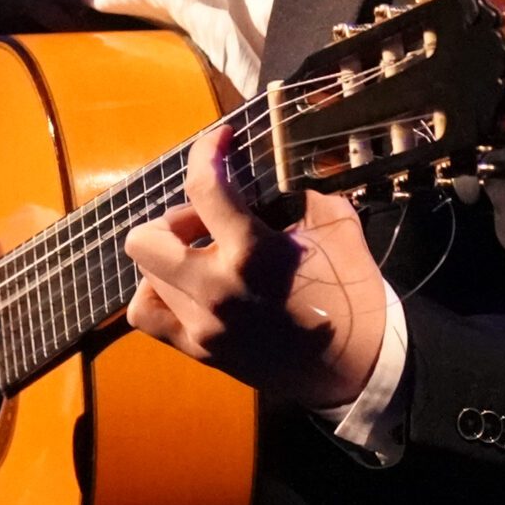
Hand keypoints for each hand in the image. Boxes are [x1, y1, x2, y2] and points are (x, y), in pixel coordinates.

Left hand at [122, 123, 389, 407]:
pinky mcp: (199, 351)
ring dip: (169, 257)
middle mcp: (216, 290)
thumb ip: (294, 197)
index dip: (207, 150)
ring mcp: (202, 326)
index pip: (205, 187)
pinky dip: (158, 293)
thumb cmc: (352, 293)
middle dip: (175, 219)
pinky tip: (185, 288)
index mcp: (252, 253)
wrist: (359, 366)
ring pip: (145, 274)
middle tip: (208, 224)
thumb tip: (264, 179)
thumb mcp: (336, 226)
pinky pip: (148, 314)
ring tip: (202, 258)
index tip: (220, 138)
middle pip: (146, 238)